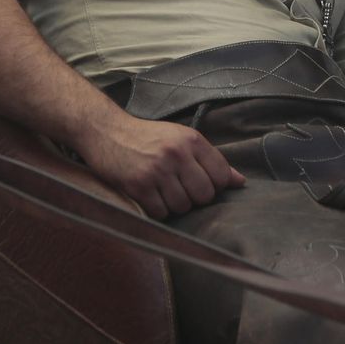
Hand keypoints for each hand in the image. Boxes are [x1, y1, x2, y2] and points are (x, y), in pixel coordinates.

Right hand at [75, 110, 244, 218]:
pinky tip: (149, 195)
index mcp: (190, 140)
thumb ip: (209, 159)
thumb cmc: (146, 137)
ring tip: (161, 190)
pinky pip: (161, 212)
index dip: (213, 185)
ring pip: (183, 206)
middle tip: (178, 187)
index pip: (221, 176)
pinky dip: (157, 209)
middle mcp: (176, 154)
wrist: (105, 131)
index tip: (198, 181)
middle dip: (193, 197)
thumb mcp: (179, 139)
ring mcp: (157, 170)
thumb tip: (239, 182)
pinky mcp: (138, 185)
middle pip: (204, 195)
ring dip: (173, 204)